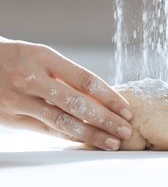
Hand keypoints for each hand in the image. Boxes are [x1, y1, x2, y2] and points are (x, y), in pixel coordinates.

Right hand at [0, 37, 132, 149]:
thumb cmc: (15, 57)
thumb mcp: (39, 55)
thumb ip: (63, 75)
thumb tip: (95, 94)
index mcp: (45, 56)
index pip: (85, 80)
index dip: (109, 97)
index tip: (125, 108)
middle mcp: (34, 78)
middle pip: (78, 103)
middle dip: (106, 119)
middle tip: (126, 129)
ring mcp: (21, 99)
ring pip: (63, 121)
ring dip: (90, 134)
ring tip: (111, 141)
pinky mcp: (11, 117)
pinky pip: (45, 129)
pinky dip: (67, 136)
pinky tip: (83, 142)